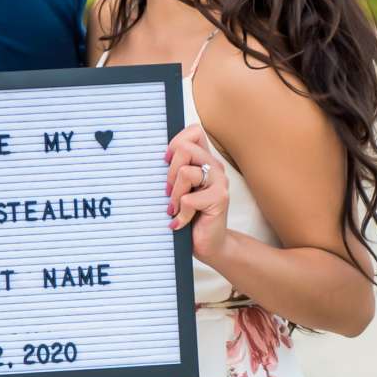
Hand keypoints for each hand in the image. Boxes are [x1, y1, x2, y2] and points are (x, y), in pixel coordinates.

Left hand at [166, 121, 229, 268]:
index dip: (176, 142)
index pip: (194, 132)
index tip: (167, 162)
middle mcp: (214, 167)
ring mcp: (219, 182)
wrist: (209, 244)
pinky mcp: (219, 199)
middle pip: (185, 148)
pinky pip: (188, 199)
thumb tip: (157, 157)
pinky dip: (181, 214)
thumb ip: (174, 171)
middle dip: (169, 172)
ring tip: (176, 208)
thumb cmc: (191, 216)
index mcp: (205, 160)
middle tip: (169, 193)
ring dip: (174, 195)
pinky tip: (182, 221)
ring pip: (185, 173)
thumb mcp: (179, 189)